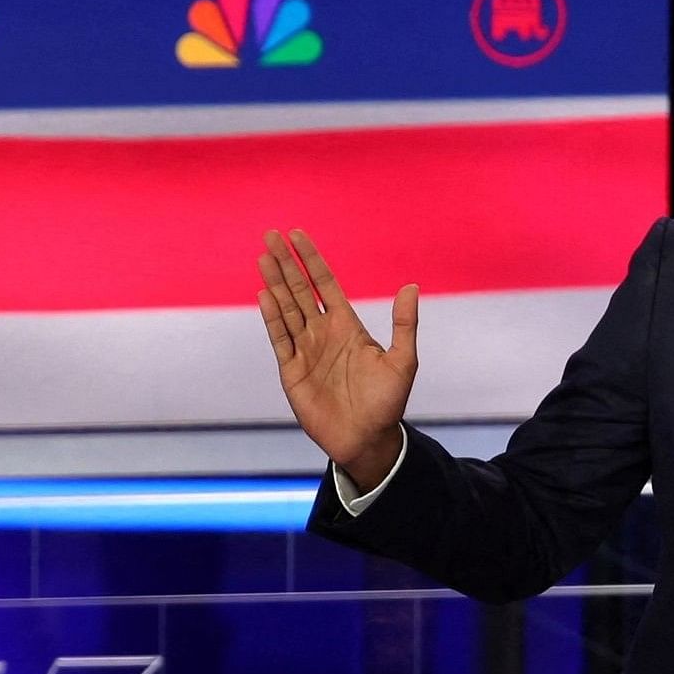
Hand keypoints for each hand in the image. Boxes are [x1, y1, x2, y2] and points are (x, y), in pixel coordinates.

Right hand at [256, 229, 418, 488]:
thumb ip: (404, 324)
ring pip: (286, 309)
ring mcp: (305, 350)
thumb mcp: (403, 361)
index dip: (312, 259)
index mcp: (348, 326)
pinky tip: (264, 295)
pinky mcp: (291, 371)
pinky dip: (271, 317)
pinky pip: (279, 338)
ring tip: (263, 257)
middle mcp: (323, 333)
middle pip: (300, 290)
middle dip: (286, 263)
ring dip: (274, 283)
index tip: (298, 234)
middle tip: (271, 235)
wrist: (366, 439)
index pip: (324, 283)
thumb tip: (411, 286)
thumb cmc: (387, 402)